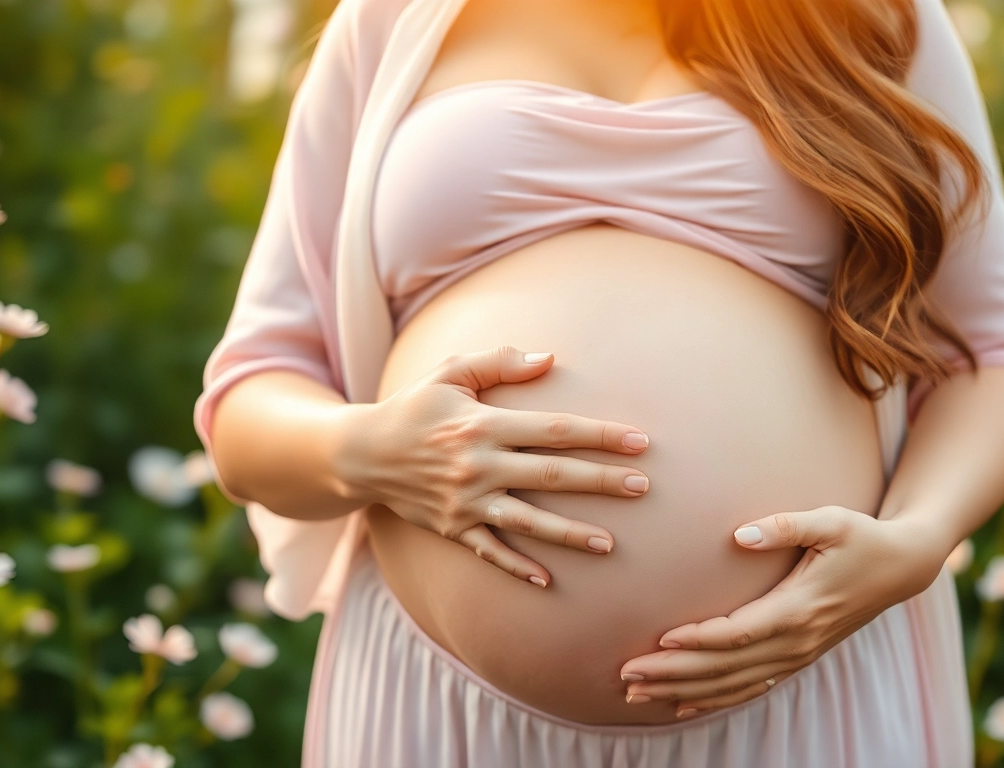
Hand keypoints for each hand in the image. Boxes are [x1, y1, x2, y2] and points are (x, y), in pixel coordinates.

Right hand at [340, 345, 650, 586]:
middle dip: (600, 482)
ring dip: (569, 533)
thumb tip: (550, 359)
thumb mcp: (449, 372)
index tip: (639, 441)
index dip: (599, 435)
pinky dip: (516, 567)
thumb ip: (499, 362)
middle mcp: (477, 465)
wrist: (360, 453)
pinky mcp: (452, 527)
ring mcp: (465, 502)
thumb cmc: (414, 406)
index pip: (554, 430)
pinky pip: (490, 551)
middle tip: (642, 487)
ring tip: (609, 544)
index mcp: (483, 424)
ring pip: (527, 521)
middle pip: (551, 475)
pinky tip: (548, 580)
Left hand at [618, 506, 950, 718]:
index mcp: (799, 608)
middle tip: (625, 676)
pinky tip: (681, 705)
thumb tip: (739, 535)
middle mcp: (796, 640)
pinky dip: (714, 699)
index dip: (698, 640)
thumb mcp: (830, 520)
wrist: (901, 567)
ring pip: (733, 684)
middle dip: (673, 674)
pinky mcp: (798, 658)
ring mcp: (798, 654)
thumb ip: (785, 525)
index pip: (738, 633)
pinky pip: (751, 688)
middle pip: (725, 667)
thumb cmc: (861, 537)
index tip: (658, 641)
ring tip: (637, 694)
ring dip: (684, 691)